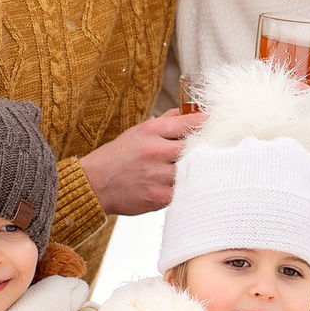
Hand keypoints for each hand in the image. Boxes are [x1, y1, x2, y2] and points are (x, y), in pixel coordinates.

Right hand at [79, 111, 202, 215]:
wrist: (95, 184)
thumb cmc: (117, 157)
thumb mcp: (138, 132)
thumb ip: (165, 123)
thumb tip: (187, 113)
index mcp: (150, 131)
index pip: (188, 123)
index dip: (205, 122)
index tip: (214, 122)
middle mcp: (155, 151)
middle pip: (195, 147)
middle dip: (204, 147)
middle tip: (213, 148)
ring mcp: (158, 175)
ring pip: (192, 170)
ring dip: (196, 170)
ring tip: (198, 169)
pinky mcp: (159, 196)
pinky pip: (183, 191)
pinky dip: (185, 188)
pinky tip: (184, 185)